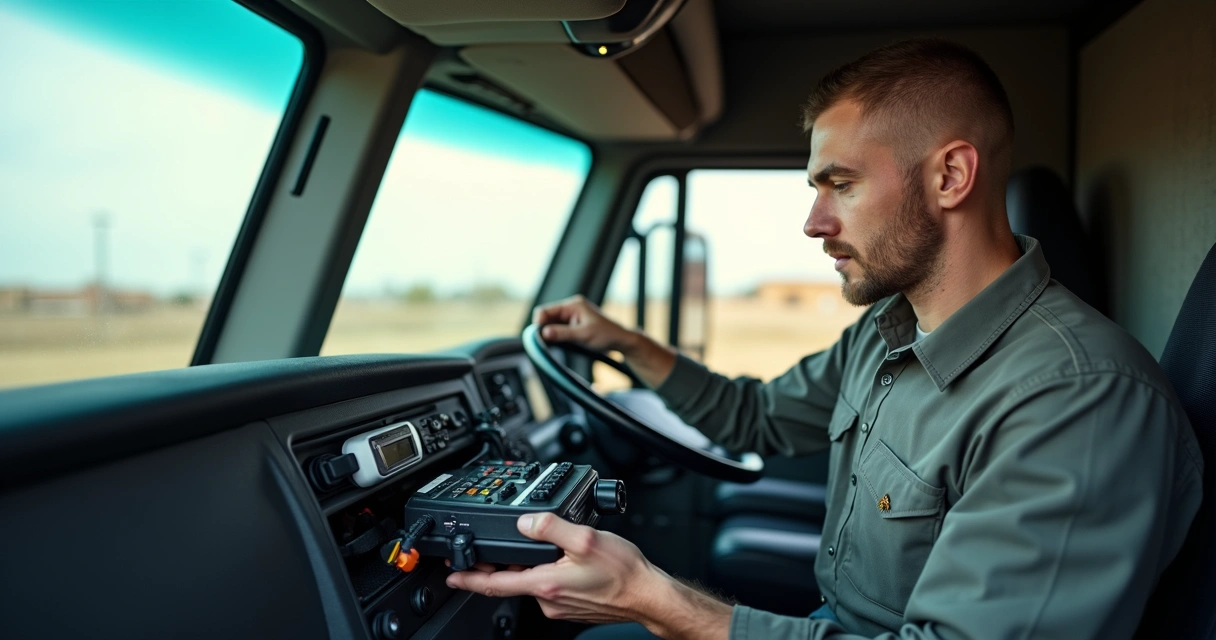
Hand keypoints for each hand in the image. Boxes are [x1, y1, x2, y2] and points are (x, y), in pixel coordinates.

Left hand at [447, 513, 732, 638]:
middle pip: (511, 580)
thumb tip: (525, 521)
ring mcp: (559, 604)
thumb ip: (550, 526)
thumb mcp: (585, 538)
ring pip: (532, 581)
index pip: (494, 584)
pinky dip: (548, 571)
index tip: (450, 575)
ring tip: (536, 546)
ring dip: (528, 566)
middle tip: (483, 552)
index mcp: (544, 582)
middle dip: (497, 566)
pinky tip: (562, 559)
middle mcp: (547, 598)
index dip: (467, 579)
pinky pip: (550, 585)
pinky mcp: (571, 605)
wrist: (648, 594)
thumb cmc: (623, 572)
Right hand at [532, 295, 636, 353]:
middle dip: (544, 329)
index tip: (538, 337)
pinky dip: (555, 336)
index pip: (546, 310)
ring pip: (552, 324)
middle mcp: (571, 308)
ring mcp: (572, 317)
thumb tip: (543, 333)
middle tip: (544, 343)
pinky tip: (557, 344)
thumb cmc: (605, 335)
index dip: (539, 323)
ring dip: (550, 334)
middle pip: (547, 317)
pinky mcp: (573, 325)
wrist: (620, 340)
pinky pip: (558, 329)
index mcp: (573, 305)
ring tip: (551, 345)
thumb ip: (563, 333)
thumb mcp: (583, 335)